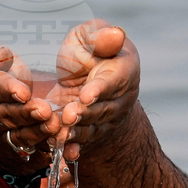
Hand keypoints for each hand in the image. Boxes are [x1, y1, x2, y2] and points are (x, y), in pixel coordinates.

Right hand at [0, 43, 61, 173]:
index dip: (7, 90)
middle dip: (26, 114)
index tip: (24, 91)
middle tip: (44, 109)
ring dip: (38, 132)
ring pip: (19, 137)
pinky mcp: (14, 154)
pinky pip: (32, 153)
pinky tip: (60, 142)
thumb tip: (3, 55)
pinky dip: (46, 149)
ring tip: (54, 124)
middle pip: (6, 116)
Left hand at [52, 20, 139, 161]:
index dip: (100, 89)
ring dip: (77, 134)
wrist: (84, 76)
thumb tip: (116, 34)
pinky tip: (66, 154)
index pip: (113, 81)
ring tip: (63, 135)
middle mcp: (120, 99)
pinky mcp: (91, 132)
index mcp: (124, 70)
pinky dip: (74, 148)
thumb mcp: (89, 36)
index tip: (86, 95)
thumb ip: (100, 35)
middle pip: (103, 109)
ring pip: (93, 128)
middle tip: (68, 116)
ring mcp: (106, 119)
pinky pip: (84, 142)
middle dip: (85, 114)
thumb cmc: (89, 51)